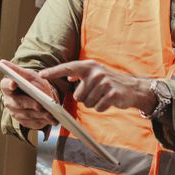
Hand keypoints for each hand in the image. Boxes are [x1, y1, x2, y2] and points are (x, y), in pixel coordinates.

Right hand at [0, 61, 58, 129]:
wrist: (41, 96)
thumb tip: (2, 62)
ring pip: (27, 115)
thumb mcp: (28, 75)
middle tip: (40, 105)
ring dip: (39, 115)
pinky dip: (43, 121)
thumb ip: (17, 70)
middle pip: (18, 103)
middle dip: (30, 104)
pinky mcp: (24, 122)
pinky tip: (51, 119)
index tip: (14, 83)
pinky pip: (33, 123)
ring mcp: (15, 113)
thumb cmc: (32, 83)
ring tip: (51, 114)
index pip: (6, 85)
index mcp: (7, 87)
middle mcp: (9, 101)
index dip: (10, 85)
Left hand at [39, 60, 155, 113]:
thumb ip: (81, 74)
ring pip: (87, 103)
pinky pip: (98, 107)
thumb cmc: (110, 82)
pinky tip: (109, 101)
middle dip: (85, 98)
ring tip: (103, 96)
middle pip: (78, 96)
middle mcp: (96, 73)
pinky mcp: (112, 94)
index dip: (54, 72)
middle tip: (96, 93)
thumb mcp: (95, 74)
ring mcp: (104, 83)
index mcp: (89, 66)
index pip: (68, 68)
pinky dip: (102, 107)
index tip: (41, 75)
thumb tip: (68, 75)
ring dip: (94, 103)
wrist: (132, 88)